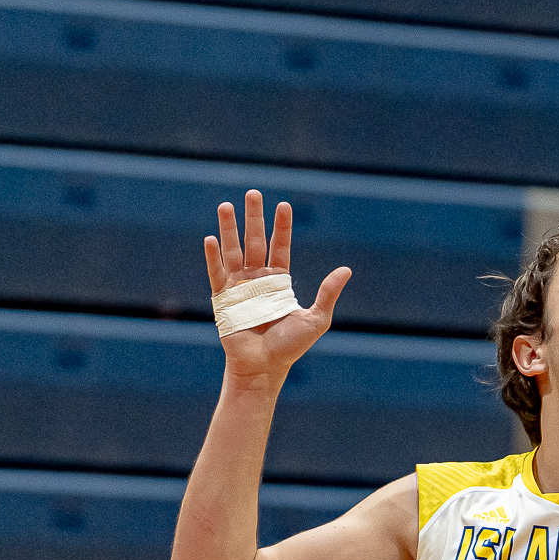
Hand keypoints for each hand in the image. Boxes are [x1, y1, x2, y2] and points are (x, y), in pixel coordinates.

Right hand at [203, 189, 351, 382]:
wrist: (265, 367)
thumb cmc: (290, 347)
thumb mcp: (316, 319)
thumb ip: (328, 293)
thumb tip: (346, 270)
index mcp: (279, 281)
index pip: (280, 246)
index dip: (281, 227)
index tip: (283, 205)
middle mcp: (258, 279)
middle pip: (254, 241)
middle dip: (253, 217)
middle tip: (253, 193)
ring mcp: (239, 287)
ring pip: (233, 251)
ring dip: (229, 228)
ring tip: (225, 205)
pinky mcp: (222, 298)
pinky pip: (216, 273)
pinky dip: (213, 256)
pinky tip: (211, 237)